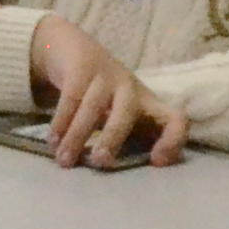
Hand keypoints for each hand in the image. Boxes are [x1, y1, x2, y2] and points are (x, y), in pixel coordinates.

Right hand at [27, 15, 188, 167]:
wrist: (75, 49)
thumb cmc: (105, 96)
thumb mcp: (122, 114)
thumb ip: (126, 140)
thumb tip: (115, 179)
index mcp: (149, 104)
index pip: (175, 119)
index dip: (172, 140)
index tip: (155, 161)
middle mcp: (131, 88)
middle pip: (127, 112)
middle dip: (113, 137)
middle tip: (99, 161)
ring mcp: (106, 75)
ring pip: (92, 106)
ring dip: (77, 135)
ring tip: (64, 160)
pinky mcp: (82, 67)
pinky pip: (71, 97)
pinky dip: (61, 122)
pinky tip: (53, 141)